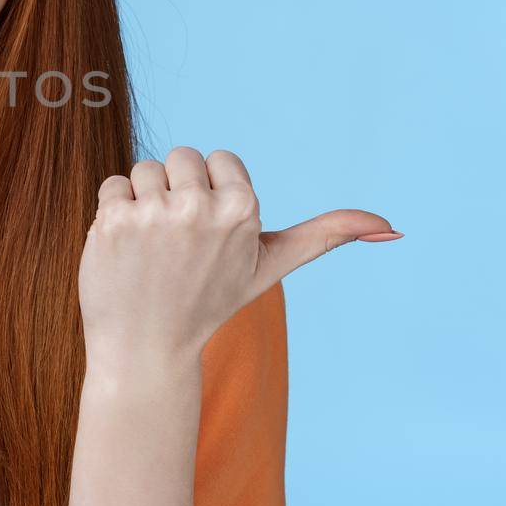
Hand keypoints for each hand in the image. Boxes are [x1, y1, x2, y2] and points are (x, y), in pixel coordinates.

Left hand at [78, 146, 400, 361]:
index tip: (210, 236)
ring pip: (145, 168)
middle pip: (180, 157)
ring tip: (151, 249)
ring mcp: (154, 214)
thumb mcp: (269, 266)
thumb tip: (393, 228)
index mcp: (244, 209)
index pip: (218, 159)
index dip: (211, 194)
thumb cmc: (209, 302)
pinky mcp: (113, 219)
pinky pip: (112, 185)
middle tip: (177, 245)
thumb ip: (324, 236)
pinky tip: (123, 250)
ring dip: (143, 202)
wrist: (147, 348)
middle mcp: (201, 207)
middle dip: (177, 192)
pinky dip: (112, 212)